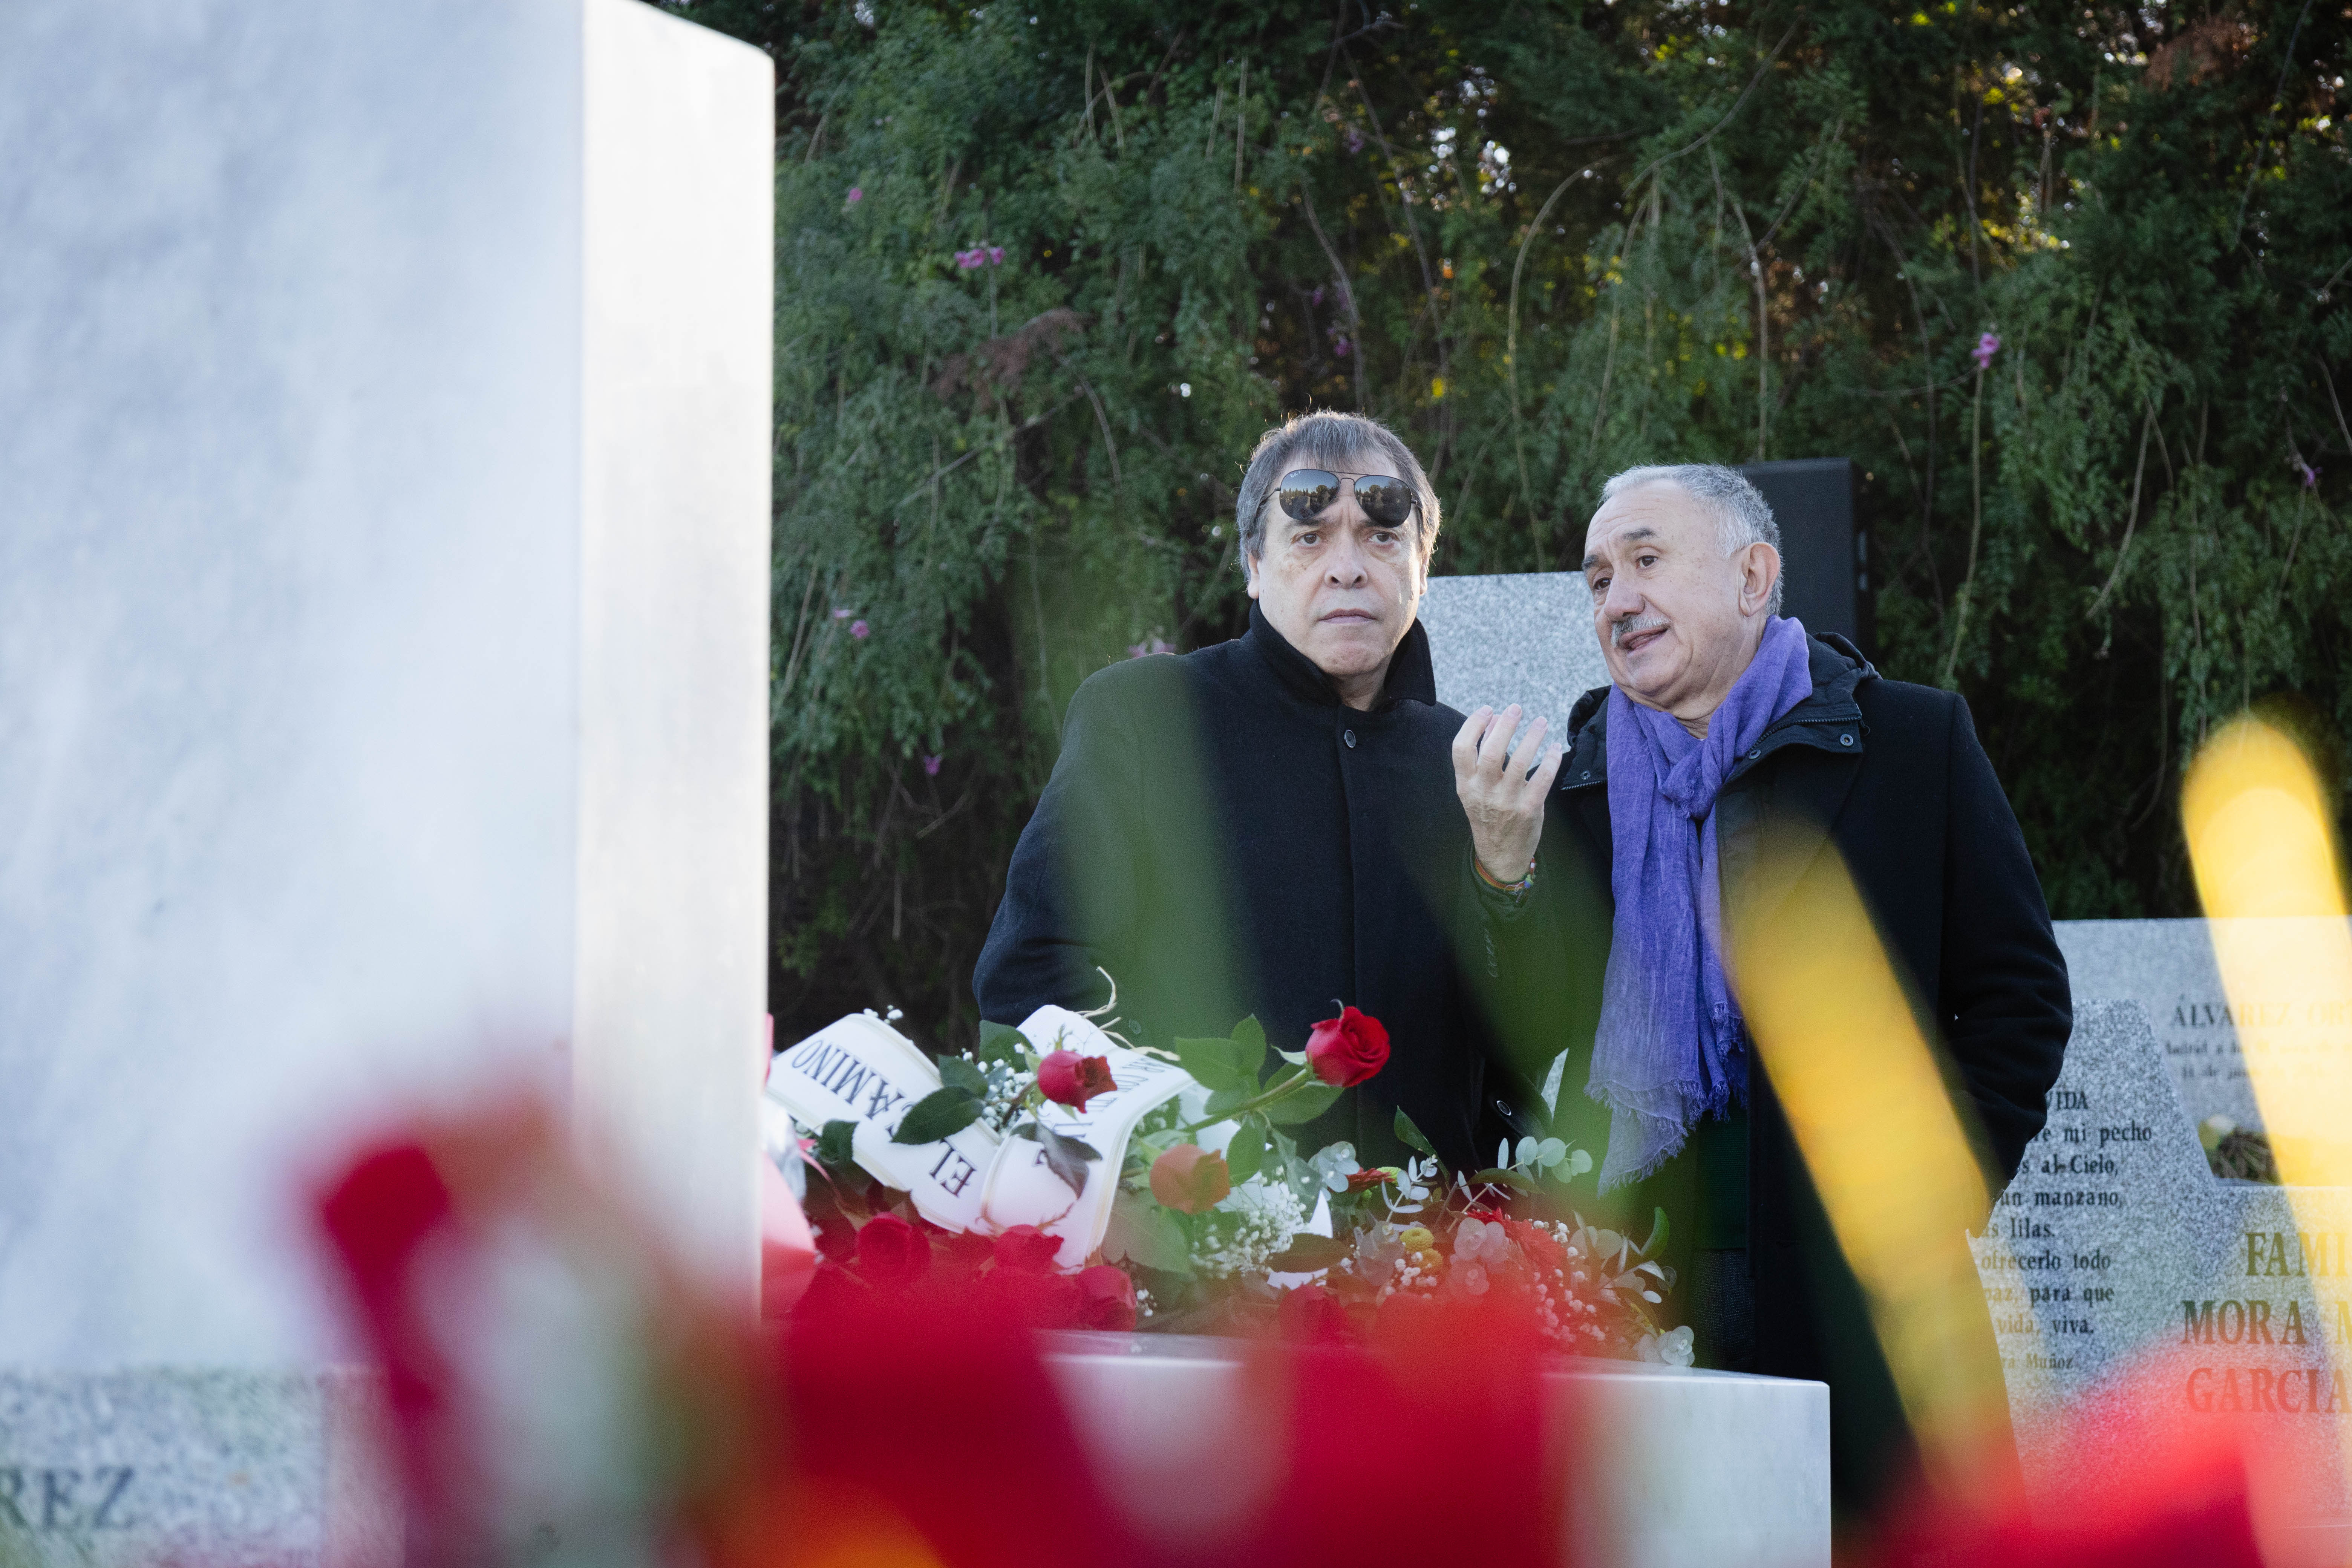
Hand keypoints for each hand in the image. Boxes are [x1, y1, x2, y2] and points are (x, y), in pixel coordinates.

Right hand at [1451, 704, 1564, 883]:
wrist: (1500, 854)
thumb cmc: (1489, 815)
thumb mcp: (1476, 788)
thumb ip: (1482, 756)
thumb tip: (1493, 721)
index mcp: (1465, 784)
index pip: (1460, 749)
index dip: (1473, 725)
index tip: (1488, 710)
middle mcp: (1483, 792)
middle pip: (1490, 752)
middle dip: (1504, 726)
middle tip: (1516, 708)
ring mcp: (1506, 801)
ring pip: (1519, 762)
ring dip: (1531, 737)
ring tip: (1540, 721)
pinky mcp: (1528, 809)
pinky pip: (1542, 779)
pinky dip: (1550, 760)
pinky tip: (1554, 748)